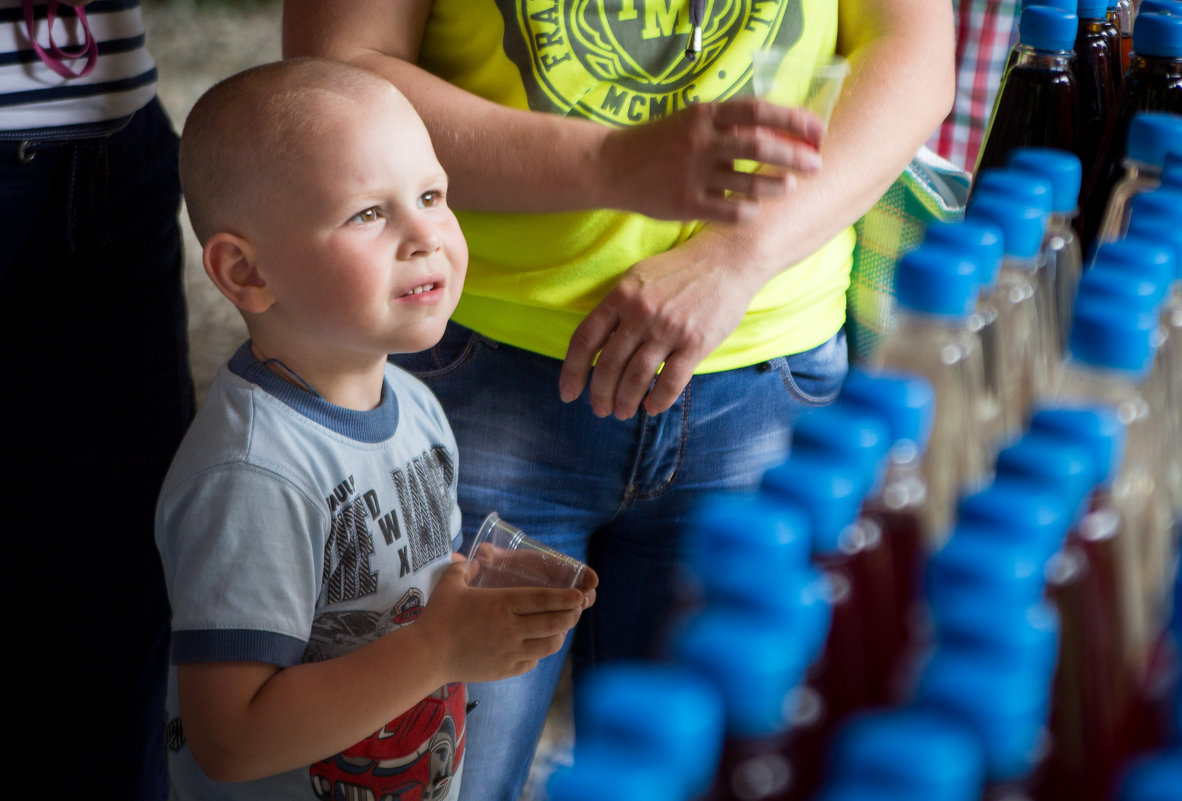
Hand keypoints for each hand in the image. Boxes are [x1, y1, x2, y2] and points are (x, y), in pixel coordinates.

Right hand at [418, 561, 587, 682]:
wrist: (427, 654)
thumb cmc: (438, 615)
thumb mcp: (451, 582)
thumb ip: (465, 566)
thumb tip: (474, 556)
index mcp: (502, 603)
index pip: (543, 600)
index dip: (565, 598)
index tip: (580, 596)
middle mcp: (511, 628)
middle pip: (553, 622)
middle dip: (570, 616)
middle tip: (577, 610)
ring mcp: (510, 651)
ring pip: (548, 645)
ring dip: (559, 635)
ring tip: (560, 628)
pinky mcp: (505, 669)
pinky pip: (532, 661)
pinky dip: (539, 653)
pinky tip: (536, 646)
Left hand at [559, 235, 763, 418]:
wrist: (727, 260)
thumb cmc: (679, 271)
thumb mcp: (638, 278)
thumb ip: (616, 308)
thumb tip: (595, 348)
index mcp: (621, 295)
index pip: (585, 340)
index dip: (572, 371)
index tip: (568, 393)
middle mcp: (641, 312)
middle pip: (609, 364)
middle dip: (600, 394)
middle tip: (600, 410)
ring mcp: (668, 328)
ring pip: (636, 377)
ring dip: (625, 401)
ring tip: (623, 412)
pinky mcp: (696, 343)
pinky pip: (671, 381)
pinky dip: (658, 400)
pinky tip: (652, 407)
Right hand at [599, 98, 823, 222]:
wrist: (611, 167)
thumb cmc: (660, 143)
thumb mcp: (692, 121)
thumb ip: (729, 125)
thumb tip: (779, 131)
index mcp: (705, 115)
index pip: (759, 111)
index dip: (793, 119)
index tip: (817, 129)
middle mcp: (701, 142)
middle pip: (761, 148)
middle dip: (795, 156)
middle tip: (815, 164)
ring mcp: (693, 174)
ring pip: (749, 183)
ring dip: (776, 186)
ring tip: (789, 187)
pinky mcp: (685, 203)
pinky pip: (729, 211)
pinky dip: (748, 212)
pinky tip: (753, 210)